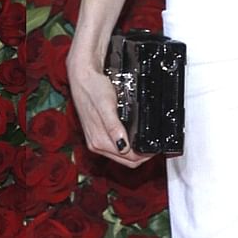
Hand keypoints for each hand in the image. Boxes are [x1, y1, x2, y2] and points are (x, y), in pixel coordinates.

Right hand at [68, 43, 153, 168]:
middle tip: (154, 146)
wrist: (82, 76)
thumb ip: (113, 127)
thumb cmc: (93, 88)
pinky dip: (127, 145)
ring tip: (146, 141)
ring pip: (121, 155)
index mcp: (98, 141)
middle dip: (142, 156)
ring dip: (135, 151)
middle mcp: (96, 143)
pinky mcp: (97, 133)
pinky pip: (116, 147)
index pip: (128, 159)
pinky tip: (133, 136)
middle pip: (126, 160)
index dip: (144, 156)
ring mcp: (96, 139)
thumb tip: (123, 146)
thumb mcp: (106, 106)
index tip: (155, 149)